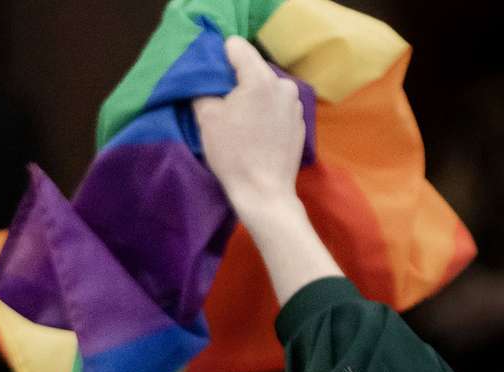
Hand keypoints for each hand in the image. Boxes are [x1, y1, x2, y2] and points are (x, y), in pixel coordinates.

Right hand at [193, 35, 304, 219]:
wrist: (264, 193)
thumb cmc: (234, 155)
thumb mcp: (207, 118)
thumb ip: (203, 88)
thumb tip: (205, 80)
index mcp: (260, 78)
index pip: (236, 46)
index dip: (220, 59)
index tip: (213, 79)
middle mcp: (283, 85)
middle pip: (253, 67)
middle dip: (237, 81)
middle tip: (224, 105)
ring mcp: (295, 104)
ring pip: (266, 87)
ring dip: (253, 98)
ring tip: (242, 123)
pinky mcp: (300, 122)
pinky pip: (277, 106)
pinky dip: (266, 113)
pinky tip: (257, 134)